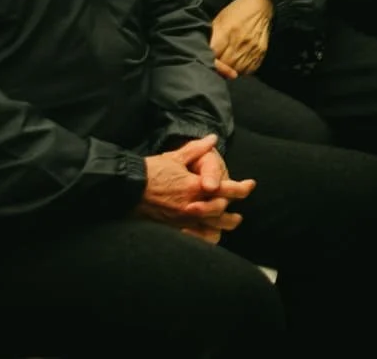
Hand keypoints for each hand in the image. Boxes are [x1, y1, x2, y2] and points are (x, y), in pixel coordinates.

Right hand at [138, 134, 253, 242]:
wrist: (126, 189)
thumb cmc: (150, 171)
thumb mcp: (175, 157)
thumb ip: (197, 149)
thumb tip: (213, 139)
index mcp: (195, 187)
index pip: (226, 189)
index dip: (242, 188)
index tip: (250, 185)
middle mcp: (192, 206)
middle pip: (221, 211)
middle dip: (232, 210)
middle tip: (239, 209)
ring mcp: (182, 220)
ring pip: (211, 227)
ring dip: (223, 225)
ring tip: (230, 223)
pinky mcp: (172, 229)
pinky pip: (195, 237)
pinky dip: (205, 236)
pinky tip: (210, 235)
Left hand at [208, 0, 273, 79]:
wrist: (262, 5)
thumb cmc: (237, 11)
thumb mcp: (219, 18)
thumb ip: (211, 36)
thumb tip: (203, 51)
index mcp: (227, 31)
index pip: (213, 54)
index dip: (208, 59)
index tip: (207, 59)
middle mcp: (240, 41)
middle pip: (225, 64)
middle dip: (219, 66)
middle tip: (218, 63)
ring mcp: (252, 48)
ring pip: (236, 70)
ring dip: (230, 70)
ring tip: (227, 64)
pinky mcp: (261, 52)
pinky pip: (249, 70)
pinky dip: (242, 70)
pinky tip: (238, 64)